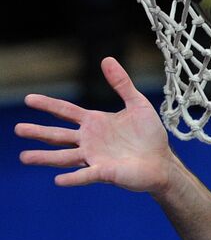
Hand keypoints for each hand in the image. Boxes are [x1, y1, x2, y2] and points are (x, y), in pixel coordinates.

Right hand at [15, 57, 176, 196]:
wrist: (162, 162)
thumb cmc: (150, 136)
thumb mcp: (138, 104)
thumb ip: (122, 84)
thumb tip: (106, 59)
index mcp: (94, 122)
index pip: (65, 111)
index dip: (47, 104)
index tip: (28, 99)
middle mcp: (89, 140)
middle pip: (58, 134)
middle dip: (38, 132)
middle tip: (17, 129)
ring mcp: (95, 157)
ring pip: (64, 157)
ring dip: (45, 157)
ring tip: (24, 157)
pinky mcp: (105, 173)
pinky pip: (85, 175)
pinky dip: (73, 178)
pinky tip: (58, 180)